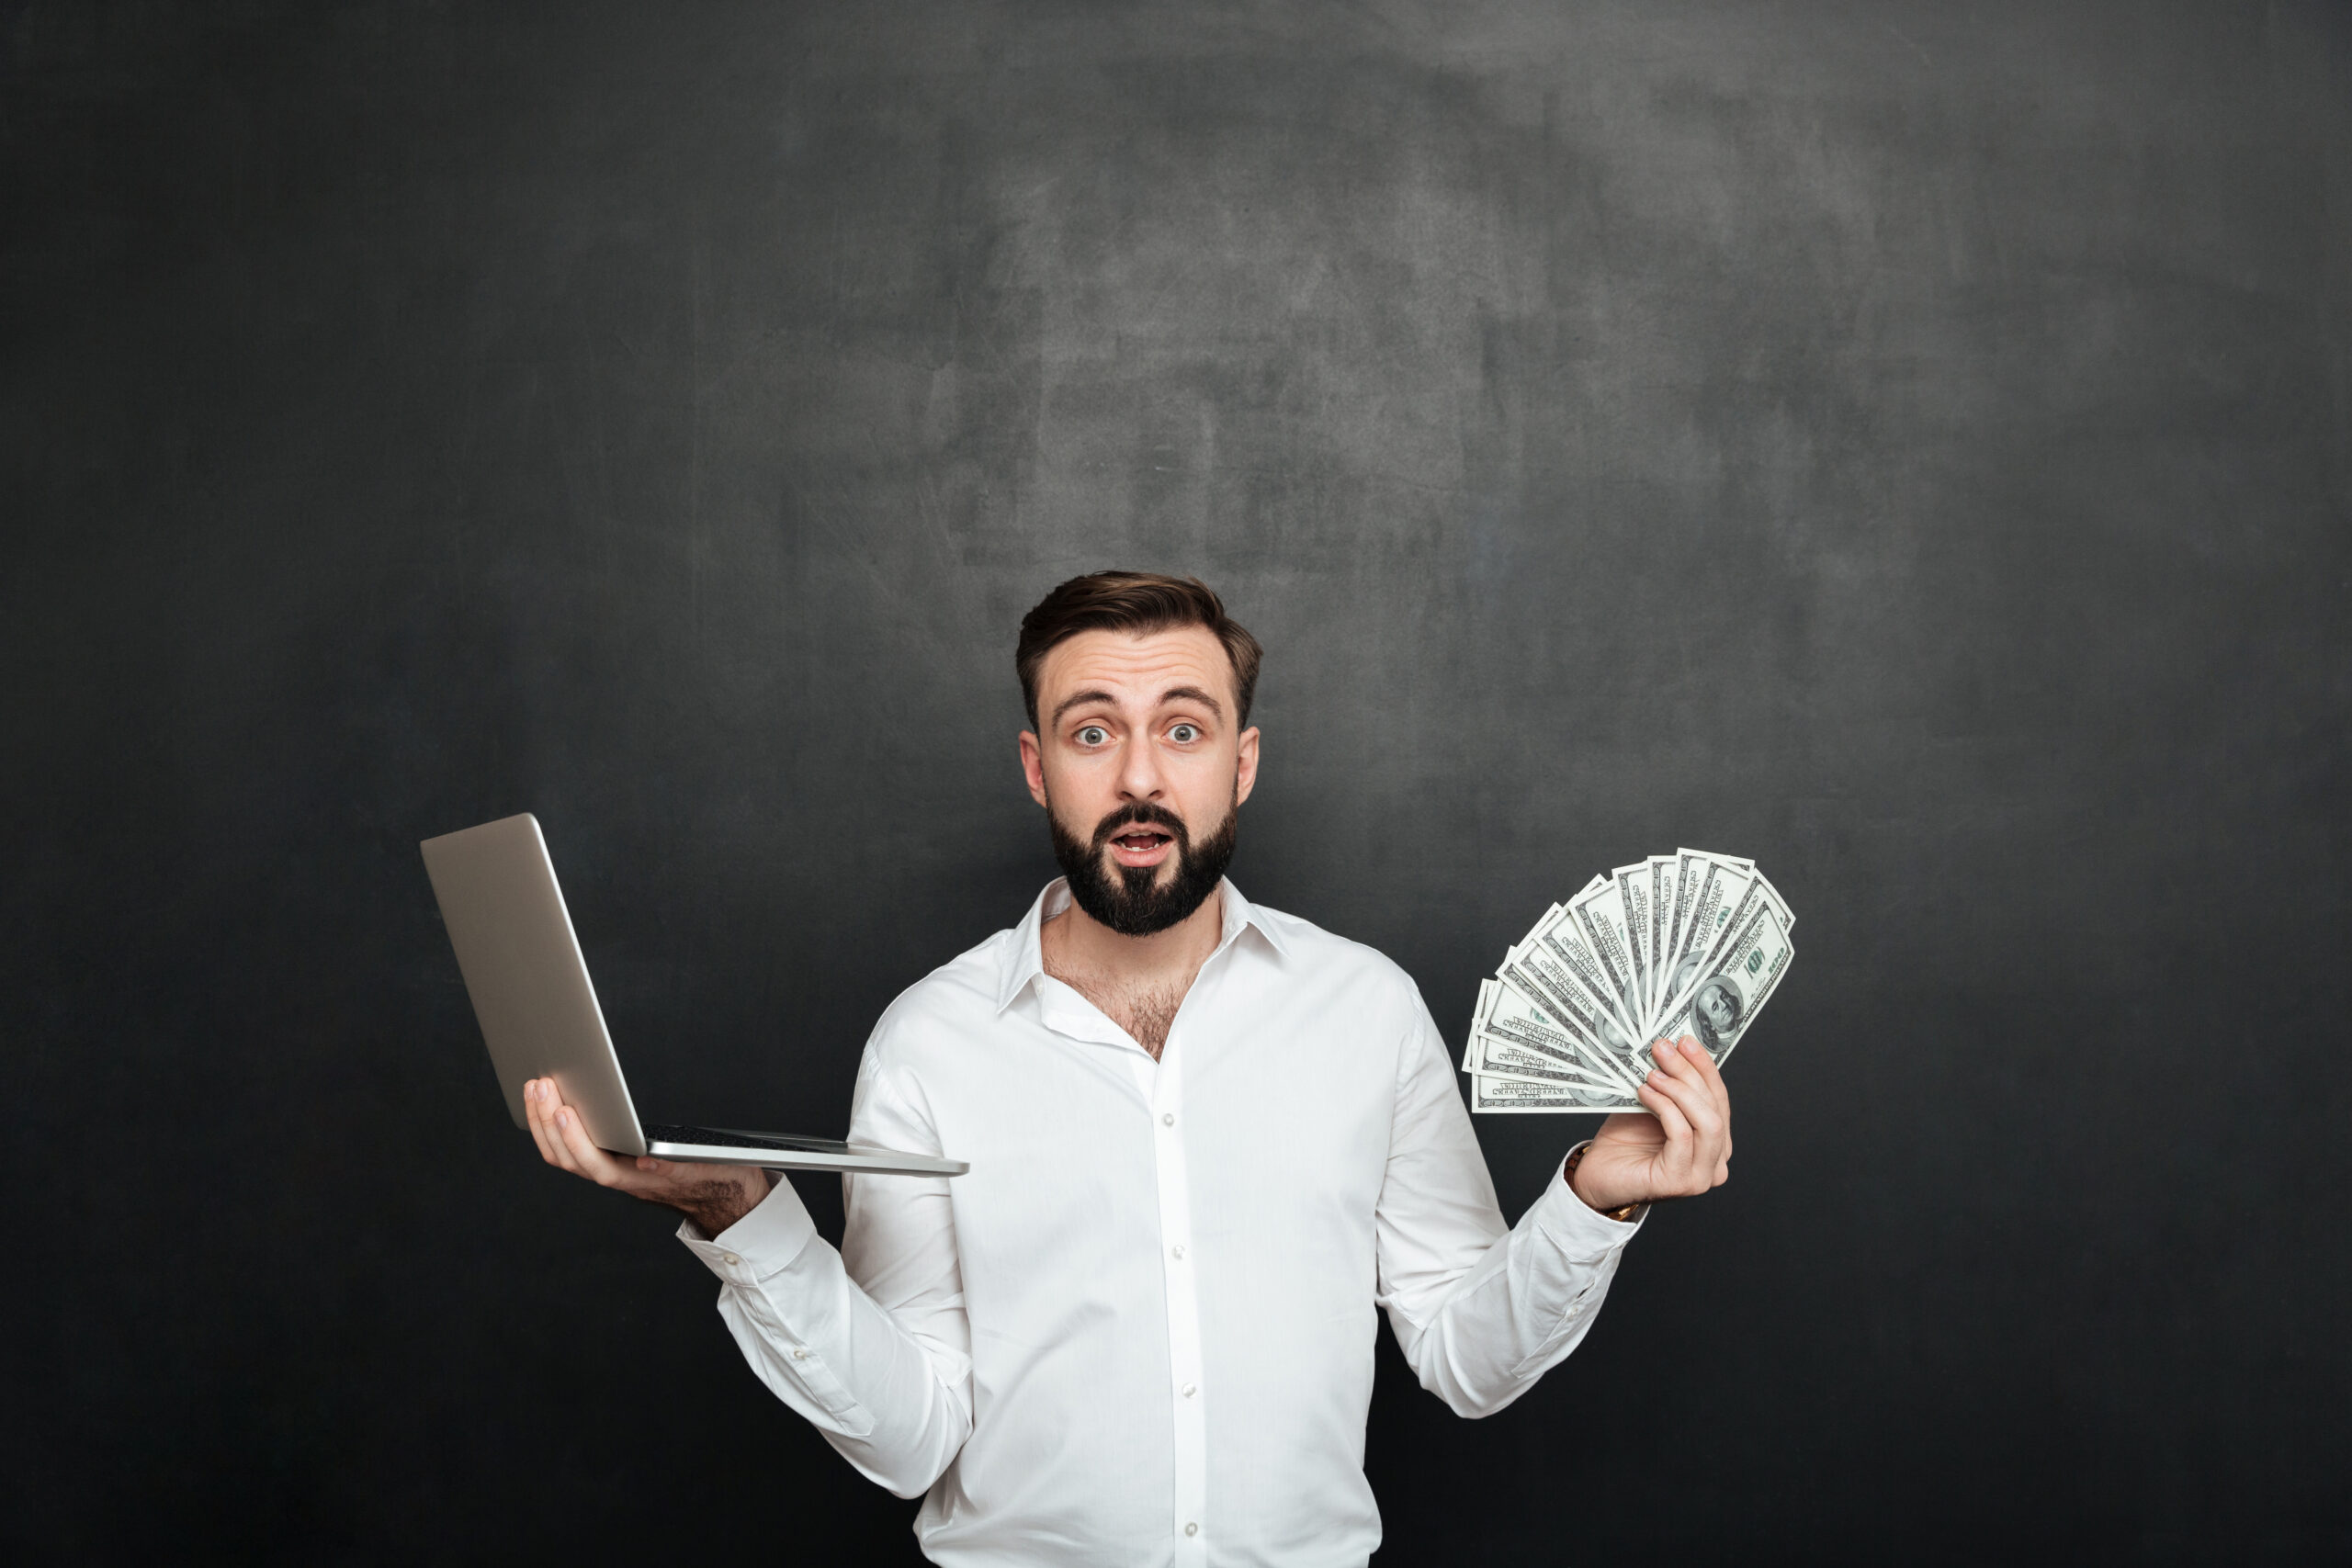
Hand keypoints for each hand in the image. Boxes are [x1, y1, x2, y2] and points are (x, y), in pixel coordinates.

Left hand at [521, 1077, 773, 1234]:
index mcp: (637, 1182)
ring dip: (543, 1123)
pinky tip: (548, 1106)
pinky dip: (553, 1128)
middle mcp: (618, 1177)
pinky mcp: (610, 1161)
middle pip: (568, 1158)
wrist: (722, 1196)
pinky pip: (571, 1150)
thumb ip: (675, 1165)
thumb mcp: (704, 1168)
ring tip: (536, 1089)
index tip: (562, 1109)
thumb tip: (647, 1161)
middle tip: (540, 1085)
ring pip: (564, 1156)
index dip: (574, 1139)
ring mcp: (611, 1170)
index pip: (595, 1165)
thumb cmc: (715, 1178)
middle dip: (548, 1121)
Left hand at [1567, 1036, 1731, 1213]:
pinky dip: (1665, 1108)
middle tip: (1664, 1050)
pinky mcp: (1681, 1182)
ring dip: (1680, 1091)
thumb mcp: (1652, 1105)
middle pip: (1715, 1107)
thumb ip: (1669, 1085)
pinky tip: (1645, 1094)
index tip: (1685, 1041)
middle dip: (1689, 1072)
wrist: (1597, 1175)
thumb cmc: (1624, 1142)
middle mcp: (1716, 1162)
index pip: (1719, 1098)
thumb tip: (1672, 1047)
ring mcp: (1702, 1176)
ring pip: (1707, 1122)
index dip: (1704, 1067)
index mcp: (1715, 1141)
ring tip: (1653, 1075)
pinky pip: (1682, 1135)